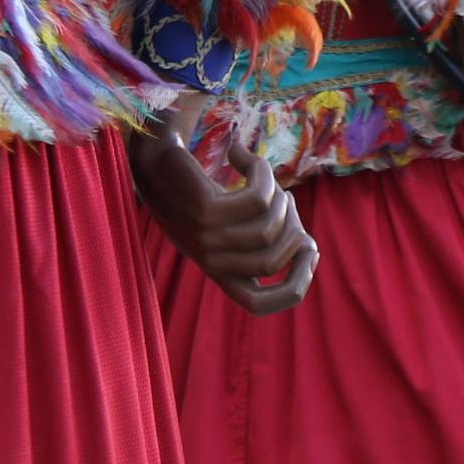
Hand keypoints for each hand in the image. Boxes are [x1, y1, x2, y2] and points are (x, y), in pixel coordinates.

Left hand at [134, 121, 317, 316]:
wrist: (152, 162)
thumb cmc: (200, 192)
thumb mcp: (235, 224)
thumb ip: (269, 237)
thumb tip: (309, 247)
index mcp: (219, 273)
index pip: (258, 305)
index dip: (293, 287)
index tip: (310, 251)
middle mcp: (212, 263)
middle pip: (274, 261)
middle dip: (293, 225)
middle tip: (283, 196)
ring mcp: (207, 240)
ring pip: (270, 228)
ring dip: (279, 196)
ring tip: (263, 175)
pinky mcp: (205, 212)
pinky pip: (258, 199)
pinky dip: (263, 174)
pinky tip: (244, 159)